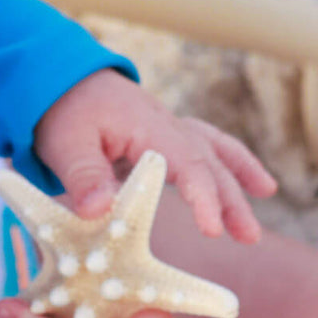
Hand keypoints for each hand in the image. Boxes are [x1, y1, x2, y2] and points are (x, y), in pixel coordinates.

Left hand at [33, 69, 275, 241]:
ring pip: (215, 156)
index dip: (203, 197)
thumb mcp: (64, 144)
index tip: (212, 230)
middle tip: (248, 237)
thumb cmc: (62, 112)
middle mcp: (167, 126)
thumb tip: (99, 211)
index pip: (185, 163)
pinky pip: (210, 150)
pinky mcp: (167, 139)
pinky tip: (259, 186)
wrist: (58, 80)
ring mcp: (170, 131)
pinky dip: (234, 165)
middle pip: (208, 164)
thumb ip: (84, 177)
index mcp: (146, 127)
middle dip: (231, 201)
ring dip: (238, 187)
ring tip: (255, 225)